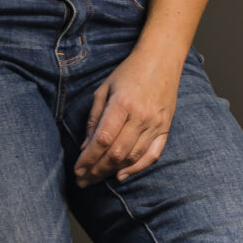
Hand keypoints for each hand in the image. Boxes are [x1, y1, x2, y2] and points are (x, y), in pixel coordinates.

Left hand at [74, 43, 182, 184]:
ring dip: (112, 172)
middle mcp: (140, 117)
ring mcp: (155, 124)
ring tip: (96, 179)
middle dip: (97, 170)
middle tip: (83, 181)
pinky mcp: (165, 129)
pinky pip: (152, 155)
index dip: (88, 158)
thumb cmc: (129, 72)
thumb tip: (85, 146)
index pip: (103, 140)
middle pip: (116, 153)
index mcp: (122, 104)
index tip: (77, 170)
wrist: (161, 61)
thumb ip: (94, 118)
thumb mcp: (104, 89)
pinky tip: (121, 176)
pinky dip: (137, 169)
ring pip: (132, 157)